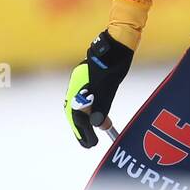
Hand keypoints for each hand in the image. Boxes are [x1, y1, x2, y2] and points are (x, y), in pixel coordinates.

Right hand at [64, 30, 133, 147]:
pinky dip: (87, 111)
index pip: (78, 118)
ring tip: (90, 134)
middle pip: (74, 114)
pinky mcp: (85, 79)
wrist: (114, 44)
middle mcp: (75, 87)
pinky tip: (93, 115)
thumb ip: (102, 106)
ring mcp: (79, 83)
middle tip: (88, 143)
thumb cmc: (113, 64)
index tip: (91, 145)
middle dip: (80, 130)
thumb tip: (98, 126)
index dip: (84, 133)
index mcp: (79, 90)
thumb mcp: (109, 88)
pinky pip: (82, 100)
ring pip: (77, 107)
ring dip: (83, 121)